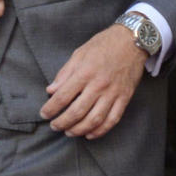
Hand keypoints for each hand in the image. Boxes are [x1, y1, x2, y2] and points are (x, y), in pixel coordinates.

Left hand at [41, 24, 146, 138]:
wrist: (132, 41)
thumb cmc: (103, 45)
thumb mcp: (79, 54)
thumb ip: (64, 74)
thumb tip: (51, 90)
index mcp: (84, 73)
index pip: (62, 97)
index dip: (50, 109)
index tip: (44, 114)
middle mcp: (98, 85)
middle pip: (77, 112)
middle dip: (62, 123)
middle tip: (54, 126)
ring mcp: (113, 93)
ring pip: (94, 120)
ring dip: (79, 130)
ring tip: (69, 132)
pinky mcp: (124, 98)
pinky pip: (112, 119)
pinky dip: (100, 130)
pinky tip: (90, 134)